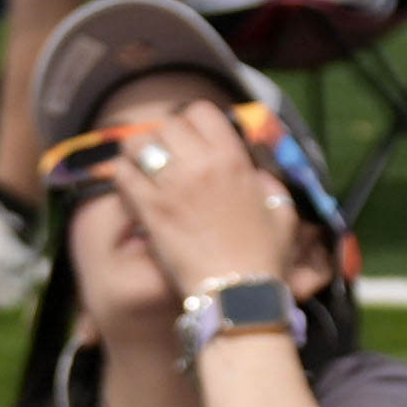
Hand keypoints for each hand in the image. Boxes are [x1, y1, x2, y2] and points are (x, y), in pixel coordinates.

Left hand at [114, 93, 299, 315]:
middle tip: (166, 160)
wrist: (237, 295)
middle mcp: (200, 164)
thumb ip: (269, 186)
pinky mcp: (149, 210)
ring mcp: (171, 186)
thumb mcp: (283, 213)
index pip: (201, 111)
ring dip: (139, 154)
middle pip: (168, 125)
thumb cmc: (264, 259)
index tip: (192, 140)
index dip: (193, 122)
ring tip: (143, 170)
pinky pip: (123, 174)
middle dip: (166, 138)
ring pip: (140, 144)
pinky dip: (122, 177)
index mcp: (233, 158)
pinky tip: (130, 189)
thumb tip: (256, 177)